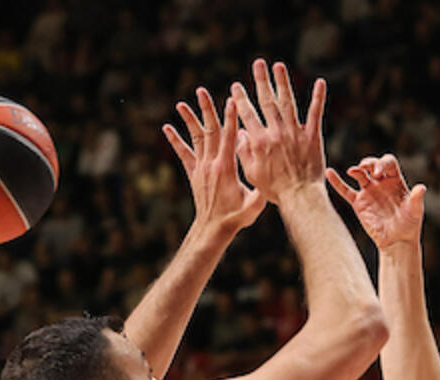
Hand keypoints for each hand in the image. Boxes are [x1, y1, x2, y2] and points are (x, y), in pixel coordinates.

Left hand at [163, 87, 264, 235]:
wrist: (213, 229)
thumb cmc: (236, 218)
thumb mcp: (253, 206)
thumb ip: (260, 193)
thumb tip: (272, 184)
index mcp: (226, 168)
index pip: (229, 138)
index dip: (230, 118)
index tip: (232, 100)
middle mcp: (211, 164)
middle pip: (209, 131)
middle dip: (206, 110)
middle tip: (202, 91)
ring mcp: (200, 168)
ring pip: (195, 138)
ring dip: (189, 120)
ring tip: (181, 104)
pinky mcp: (193, 173)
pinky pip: (183, 153)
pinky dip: (175, 140)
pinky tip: (167, 127)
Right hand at [230, 59, 325, 203]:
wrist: (300, 197)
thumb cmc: (275, 190)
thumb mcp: (252, 174)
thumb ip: (244, 152)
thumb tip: (240, 134)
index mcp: (260, 141)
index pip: (247, 114)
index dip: (241, 99)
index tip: (236, 87)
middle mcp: (276, 132)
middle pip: (267, 101)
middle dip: (261, 80)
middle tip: (258, 63)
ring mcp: (295, 133)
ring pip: (288, 102)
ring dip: (283, 82)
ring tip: (279, 66)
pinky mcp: (313, 137)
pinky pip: (315, 113)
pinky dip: (318, 97)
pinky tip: (320, 83)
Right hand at [327, 154, 425, 248]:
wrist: (397, 241)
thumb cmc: (409, 224)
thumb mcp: (415, 210)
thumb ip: (417, 198)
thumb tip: (422, 188)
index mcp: (395, 180)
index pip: (388, 163)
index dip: (383, 164)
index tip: (379, 173)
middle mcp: (381, 183)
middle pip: (373, 165)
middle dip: (369, 163)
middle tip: (368, 170)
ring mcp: (369, 192)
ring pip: (359, 175)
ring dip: (356, 170)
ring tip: (353, 171)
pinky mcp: (359, 203)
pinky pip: (346, 191)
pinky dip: (337, 182)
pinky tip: (329, 172)